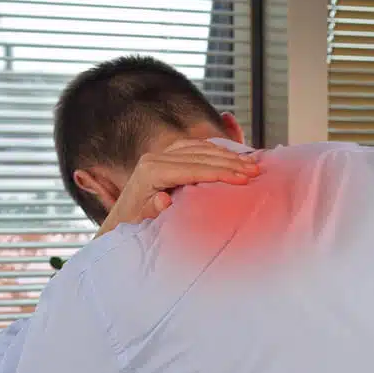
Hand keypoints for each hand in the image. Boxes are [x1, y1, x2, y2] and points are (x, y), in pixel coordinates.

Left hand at [94, 139, 259, 238]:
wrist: (117, 221)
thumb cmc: (131, 225)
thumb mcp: (141, 222)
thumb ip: (153, 210)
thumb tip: (164, 199)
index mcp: (150, 171)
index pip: (194, 168)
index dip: (221, 172)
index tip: (244, 178)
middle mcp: (154, 157)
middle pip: (200, 155)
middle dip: (230, 162)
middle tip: (256, 170)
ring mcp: (159, 154)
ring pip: (199, 147)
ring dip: (226, 154)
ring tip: (251, 162)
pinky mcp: (164, 155)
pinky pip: (194, 147)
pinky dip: (215, 149)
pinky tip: (232, 154)